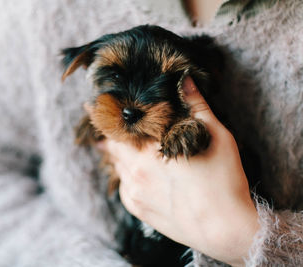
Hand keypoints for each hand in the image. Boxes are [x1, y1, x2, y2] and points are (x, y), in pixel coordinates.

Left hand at [100, 77, 258, 265]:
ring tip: (120, 143)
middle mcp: (135, 169)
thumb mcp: (216, 136)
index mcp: (150, 148)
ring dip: (117, 153)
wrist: (225, 229)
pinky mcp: (138, 208)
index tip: (92, 105)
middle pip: (110, 145)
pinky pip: (123, 185)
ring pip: (116, 165)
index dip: (103, 114)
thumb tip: (185, 78)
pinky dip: (125, 174)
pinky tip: (136, 170)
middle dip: (107, 133)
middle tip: (103, 121)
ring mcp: (134, 191)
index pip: (115, 126)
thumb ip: (196, 105)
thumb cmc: (223, 180)